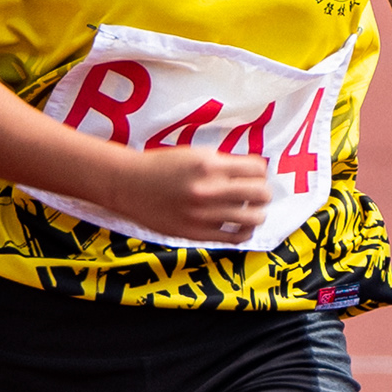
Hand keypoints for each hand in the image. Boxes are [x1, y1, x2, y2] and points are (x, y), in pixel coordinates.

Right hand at [98, 146, 277, 246]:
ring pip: (253, 217)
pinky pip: (235, 237)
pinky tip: (241, 226)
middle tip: (257, 193)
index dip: (260, 171)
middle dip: (263, 192)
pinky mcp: (197, 233)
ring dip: (257, 213)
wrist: (129, 185)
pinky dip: (245, 231)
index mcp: (210, 165)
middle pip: (260, 193)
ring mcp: (204, 214)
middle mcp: (209, 190)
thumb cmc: (162, 166)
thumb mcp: (194, 154)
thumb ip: (222, 163)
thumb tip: (254, 171)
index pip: (257, 169)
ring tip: (252, 211)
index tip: (255, 174)